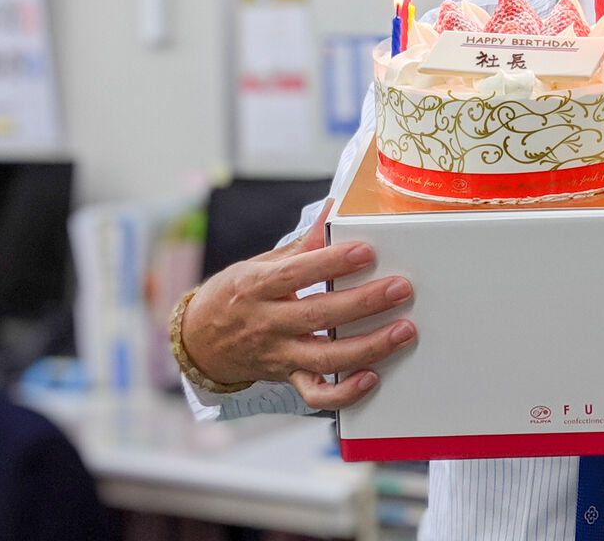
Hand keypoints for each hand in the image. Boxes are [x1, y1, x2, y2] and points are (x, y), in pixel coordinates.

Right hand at [181, 198, 416, 410]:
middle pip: (318, 315)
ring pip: (325, 358)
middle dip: (364, 302)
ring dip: (368, 347)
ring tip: (404, 331)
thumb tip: (335, 208)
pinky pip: (317, 394)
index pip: (296, 274)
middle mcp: (267, 323)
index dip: (331, 262)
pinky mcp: (287, 378)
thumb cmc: (238, 295)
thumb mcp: (262, 264)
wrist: (200, 342)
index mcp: (257, 287)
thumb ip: (304, 244)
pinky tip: (372, 377)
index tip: (366, 251)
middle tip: (400, 288)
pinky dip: (344, 392)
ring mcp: (278, 355)